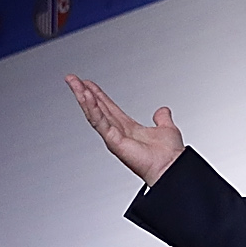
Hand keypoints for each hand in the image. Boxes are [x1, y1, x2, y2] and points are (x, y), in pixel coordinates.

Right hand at [65, 73, 187, 185]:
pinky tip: (86, 97)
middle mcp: (118, 133)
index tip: (88, 83)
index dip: (98, 95)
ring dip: (83, 98)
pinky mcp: (114, 141)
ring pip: (94, 114)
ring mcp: (114, 138)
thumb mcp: (166, 129)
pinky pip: (100, 122)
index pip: (108, 108)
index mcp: (128, 129)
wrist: (173, 167)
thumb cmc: (170, 156)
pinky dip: (93, 109)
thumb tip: (163, 111)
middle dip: (83, 93)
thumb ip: (162, 118)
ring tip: (74, 83)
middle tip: (72, 79)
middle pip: (97, 108)